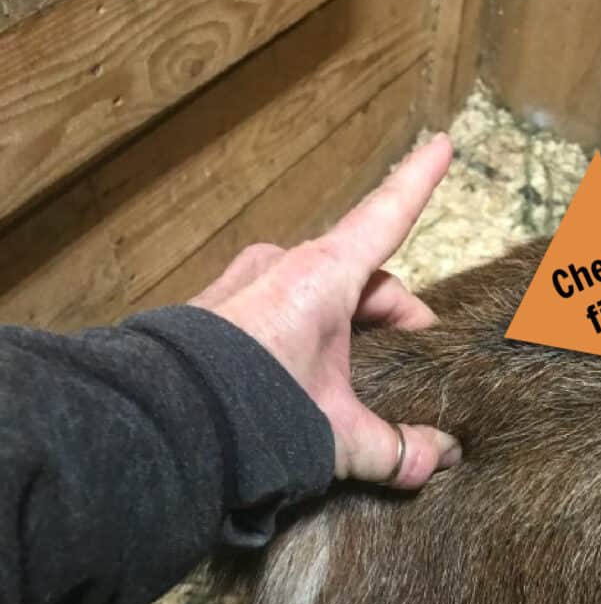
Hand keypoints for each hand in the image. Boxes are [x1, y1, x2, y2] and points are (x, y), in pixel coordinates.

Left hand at [190, 134, 459, 488]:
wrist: (154, 426)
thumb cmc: (255, 411)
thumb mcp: (336, 432)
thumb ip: (394, 448)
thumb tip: (442, 460)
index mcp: (325, 275)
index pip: (387, 217)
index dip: (419, 182)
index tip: (442, 142)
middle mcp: (285, 265)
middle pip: (361, 276)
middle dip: (392, 316)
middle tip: (411, 360)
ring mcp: (246, 281)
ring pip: (319, 292)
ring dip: (346, 326)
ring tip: (355, 377)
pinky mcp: (216, 306)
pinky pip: (279, 305)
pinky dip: (304, 331)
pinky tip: (302, 375)